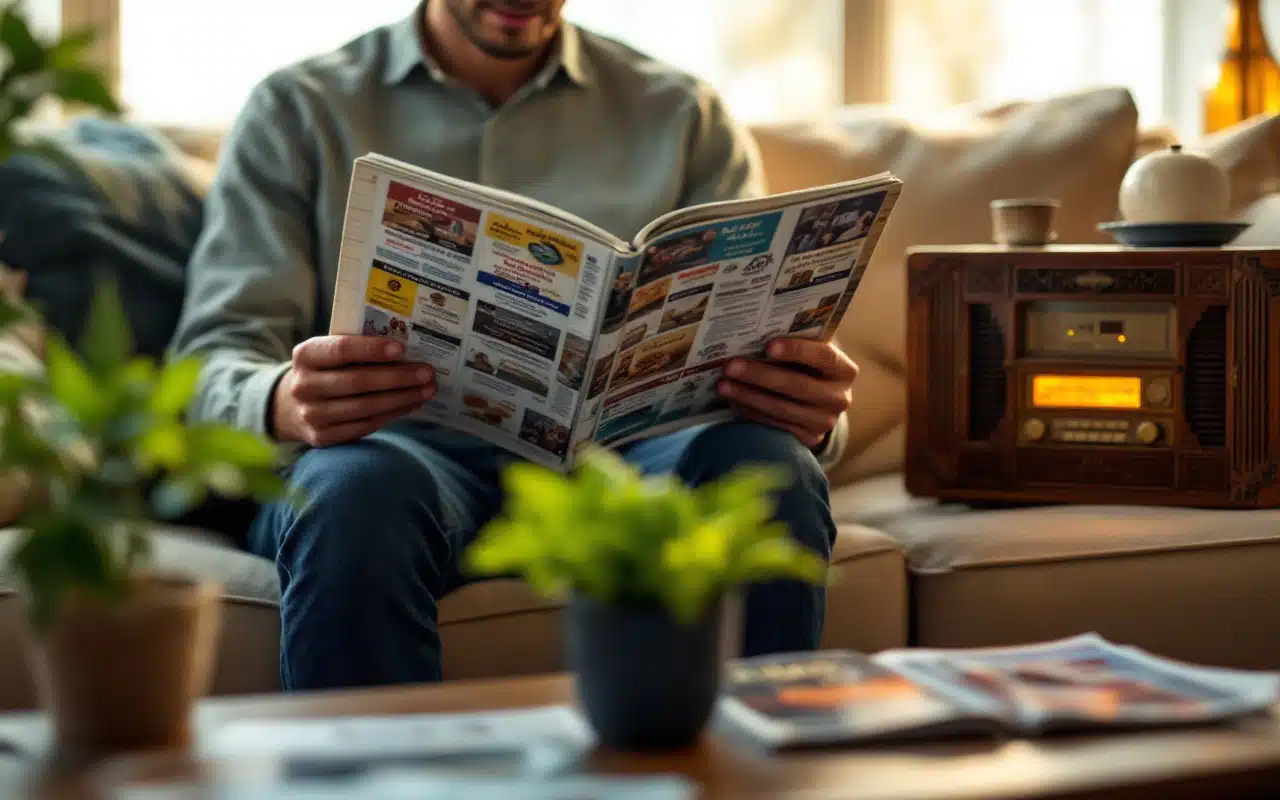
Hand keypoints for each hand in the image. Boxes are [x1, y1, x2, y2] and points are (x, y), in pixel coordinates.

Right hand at [272, 335, 434, 446]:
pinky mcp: (323, 437)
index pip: (341, 350)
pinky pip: (365, 425)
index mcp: (306, 355)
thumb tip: (406, 351)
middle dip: (397, 377)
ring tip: (427, 390)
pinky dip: (392, 414)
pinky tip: (411, 404)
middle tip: (427, 373)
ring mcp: (311, 415)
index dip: (372, 350)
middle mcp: (304, 386)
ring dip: (401, 398)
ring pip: (365, 407)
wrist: (291, 405)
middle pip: (357, 381)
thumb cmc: (325, 370)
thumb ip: (358, 349)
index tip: (402, 349)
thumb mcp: (329, 352)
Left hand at [717, 338, 857, 447]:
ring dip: (749, 396)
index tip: (768, 345)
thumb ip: (795, 342)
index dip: (796, 351)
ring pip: (782, 409)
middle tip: (730, 366)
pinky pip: (776, 426)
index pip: (824, 356)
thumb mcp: (810, 352)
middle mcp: (839, 398)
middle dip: (760, 375)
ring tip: (723, 385)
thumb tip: (755, 333)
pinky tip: (733, 402)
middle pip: (797, 386)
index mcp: (844, 369)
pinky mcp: (809, 440)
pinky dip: (752, 413)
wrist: (819, 400)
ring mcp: (825, 422)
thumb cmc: (808, 366)